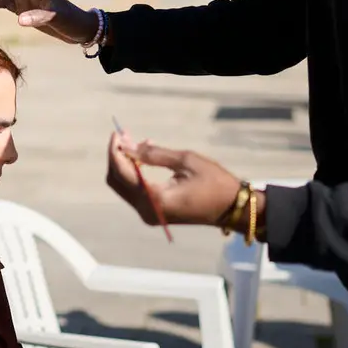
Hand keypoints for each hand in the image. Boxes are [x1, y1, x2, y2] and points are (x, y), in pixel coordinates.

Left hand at [106, 132, 242, 227]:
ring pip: (123, 187)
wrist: (232, 208)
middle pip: (116, 181)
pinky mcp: (154, 214)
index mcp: (155, 198)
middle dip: (117, 157)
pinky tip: (145, 158)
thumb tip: (127, 146)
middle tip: (125, 135)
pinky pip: (135, 192)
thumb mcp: (186, 160)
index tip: (117, 132)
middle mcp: (147, 210)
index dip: (115, 151)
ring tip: (138, 143)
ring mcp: (149, 215)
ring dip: (125, 164)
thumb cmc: (214, 182)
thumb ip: (153, 154)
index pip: (122, 172)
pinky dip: (134, 174)